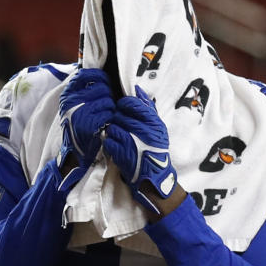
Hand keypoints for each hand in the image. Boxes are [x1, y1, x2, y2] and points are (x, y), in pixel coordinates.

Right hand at [58, 68, 113, 172]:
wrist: (75, 152)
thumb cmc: (79, 126)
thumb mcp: (74, 106)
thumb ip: (84, 90)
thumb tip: (101, 74)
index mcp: (68, 94)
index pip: (85, 74)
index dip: (99, 76)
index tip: (105, 82)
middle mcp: (71, 101)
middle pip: (101, 87)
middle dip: (108, 96)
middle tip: (105, 106)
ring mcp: (80, 112)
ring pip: (108, 100)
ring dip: (111, 108)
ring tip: (104, 116)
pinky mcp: (90, 124)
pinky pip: (109, 113)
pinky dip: (110, 118)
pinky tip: (105, 124)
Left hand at [103, 86, 178, 214]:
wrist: (153, 175)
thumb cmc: (154, 149)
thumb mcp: (157, 127)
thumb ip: (147, 108)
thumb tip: (137, 90)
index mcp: (153, 122)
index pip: (131, 103)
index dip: (124, 105)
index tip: (123, 110)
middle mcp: (143, 131)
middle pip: (119, 115)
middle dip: (118, 120)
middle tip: (123, 127)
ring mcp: (131, 142)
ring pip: (112, 127)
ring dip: (113, 132)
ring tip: (121, 138)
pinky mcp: (121, 153)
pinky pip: (108, 141)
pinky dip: (110, 144)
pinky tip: (117, 147)